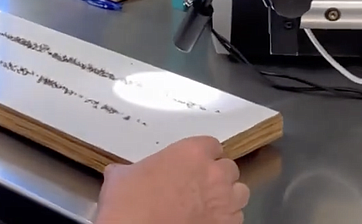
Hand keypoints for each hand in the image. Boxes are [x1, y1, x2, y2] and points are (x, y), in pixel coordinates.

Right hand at [94, 136, 248, 223]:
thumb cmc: (128, 203)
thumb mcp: (122, 176)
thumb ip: (131, 169)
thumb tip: (122, 173)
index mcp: (191, 153)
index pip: (211, 145)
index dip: (204, 155)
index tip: (195, 164)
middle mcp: (214, 174)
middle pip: (229, 168)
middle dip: (218, 176)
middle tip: (201, 186)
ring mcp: (224, 202)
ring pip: (240, 193)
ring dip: (228, 197)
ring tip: (211, 204)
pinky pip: (237, 219)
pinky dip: (226, 220)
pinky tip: (210, 222)